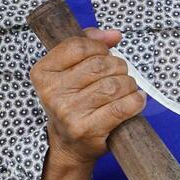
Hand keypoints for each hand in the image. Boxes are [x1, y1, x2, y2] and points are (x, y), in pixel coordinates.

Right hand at [29, 27, 146, 169]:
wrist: (70, 145)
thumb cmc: (74, 102)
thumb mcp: (71, 70)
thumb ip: (89, 44)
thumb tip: (114, 35)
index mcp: (43, 72)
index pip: (78, 46)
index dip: (100, 47)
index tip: (106, 54)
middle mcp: (51, 92)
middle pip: (99, 65)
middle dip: (118, 67)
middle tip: (119, 75)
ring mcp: (68, 112)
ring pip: (113, 85)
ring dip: (128, 85)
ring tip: (126, 89)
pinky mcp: (86, 129)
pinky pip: (121, 107)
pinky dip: (135, 101)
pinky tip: (135, 100)